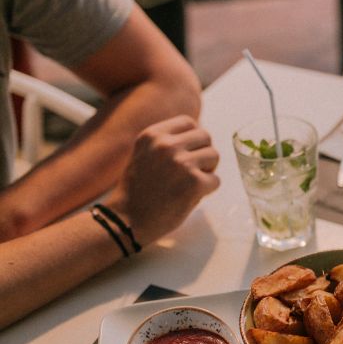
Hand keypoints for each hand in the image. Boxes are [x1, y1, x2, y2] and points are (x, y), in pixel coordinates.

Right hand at [105, 115, 219, 244]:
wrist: (126, 221)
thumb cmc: (138, 191)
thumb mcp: (144, 155)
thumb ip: (166, 143)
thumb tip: (199, 135)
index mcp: (152, 135)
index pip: (188, 122)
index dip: (193, 138)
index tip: (187, 153)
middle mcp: (166, 145)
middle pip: (206, 137)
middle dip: (203, 153)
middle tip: (193, 170)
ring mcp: (181, 162)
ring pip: (214, 156)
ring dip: (207, 170)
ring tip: (190, 183)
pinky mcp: (194, 182)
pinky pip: (216, 180)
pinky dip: (208, 190)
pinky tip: (190, 197)